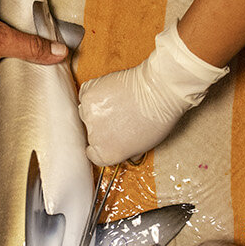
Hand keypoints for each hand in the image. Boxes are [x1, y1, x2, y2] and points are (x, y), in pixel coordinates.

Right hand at [78, 23, 228, 165]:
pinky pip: (86, 95)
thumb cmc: (158, 118)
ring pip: (86, 113)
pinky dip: (95, 93)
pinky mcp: (88, 94)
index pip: (94, 154)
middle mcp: (94, 137)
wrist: (159, 90)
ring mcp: (88, 114)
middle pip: (90, 133)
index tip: (109, 137)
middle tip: (118, 116)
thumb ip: (125, 150)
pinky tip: (111, 93)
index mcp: (107, 155)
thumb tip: (120, 148)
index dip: (103, 144)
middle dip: (101, 126)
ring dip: (97, 109)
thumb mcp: (144, 145)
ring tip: (117, 103)